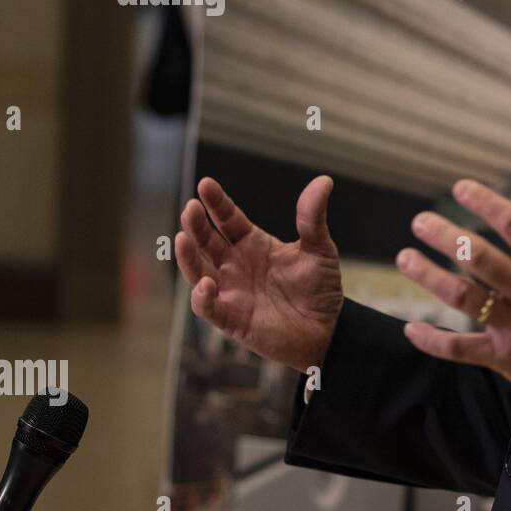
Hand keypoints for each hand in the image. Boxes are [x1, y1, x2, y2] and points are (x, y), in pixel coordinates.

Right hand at [175, 175, 343, 372]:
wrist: (328, 329)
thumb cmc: (320, 288)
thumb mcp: (319, 249)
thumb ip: (313, 218)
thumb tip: (324, 181)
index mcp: (253, 244)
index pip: (228, 219)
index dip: (216, 203)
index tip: (206, 185)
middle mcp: (235, 265)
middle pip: (207, 241)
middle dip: (196, 224)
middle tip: (191, 208)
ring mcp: (230, 291)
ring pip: (198, 270)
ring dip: (188, 256)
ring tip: (182, 238)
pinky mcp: (231, 318)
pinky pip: (208, 307)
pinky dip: (202, 296)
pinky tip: (206, 283)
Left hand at [396, 175, 510, 425]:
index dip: (486, 203)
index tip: (460, 188)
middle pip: (479, 258)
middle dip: (444, 236)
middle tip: (420, 221)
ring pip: (463, 297)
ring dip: (429, 276)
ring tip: (405, 258)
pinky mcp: (507, 360)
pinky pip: (462, 350)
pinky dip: (433, 341)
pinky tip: (411, 328)